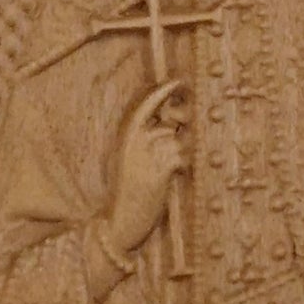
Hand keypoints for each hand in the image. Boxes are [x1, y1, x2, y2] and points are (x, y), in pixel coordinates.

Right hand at [105, 79, 187, 255]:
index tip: (180, 81)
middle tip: (183, 138)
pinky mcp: (160, 169)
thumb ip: (151, 141)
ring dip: (182, 155)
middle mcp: (137, 140)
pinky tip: (174, 177)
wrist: (119, 222)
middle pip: (172, 122)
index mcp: (127, 136)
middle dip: (183, 129)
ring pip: (180, 141)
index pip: (147, 103)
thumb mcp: (134, 160)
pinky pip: (183, 156)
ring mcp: (148, 153)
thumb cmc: (130, 193)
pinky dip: (184, 166)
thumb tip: (177, 123)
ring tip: (169, 172)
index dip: (165, 90)